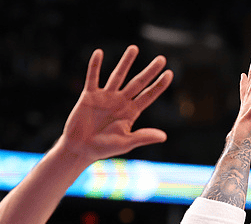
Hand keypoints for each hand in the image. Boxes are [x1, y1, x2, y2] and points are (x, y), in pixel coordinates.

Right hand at [59, 45, 172, 162]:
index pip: (148, 96)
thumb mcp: (126, 143)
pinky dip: (95, 66)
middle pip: (137, 83)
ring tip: (134, 48)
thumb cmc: (104, 148)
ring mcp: (105, 97)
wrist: (80, 148)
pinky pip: (92, 77)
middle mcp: (120, 102)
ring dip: (126, 62)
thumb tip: (164, 136)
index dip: (159, 86)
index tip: (170, 74)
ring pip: (117, 76)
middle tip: (162, 59)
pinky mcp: (89, 95)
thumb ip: (143, 136)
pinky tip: (99, 53)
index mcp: (131, 112)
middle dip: (149, 71)